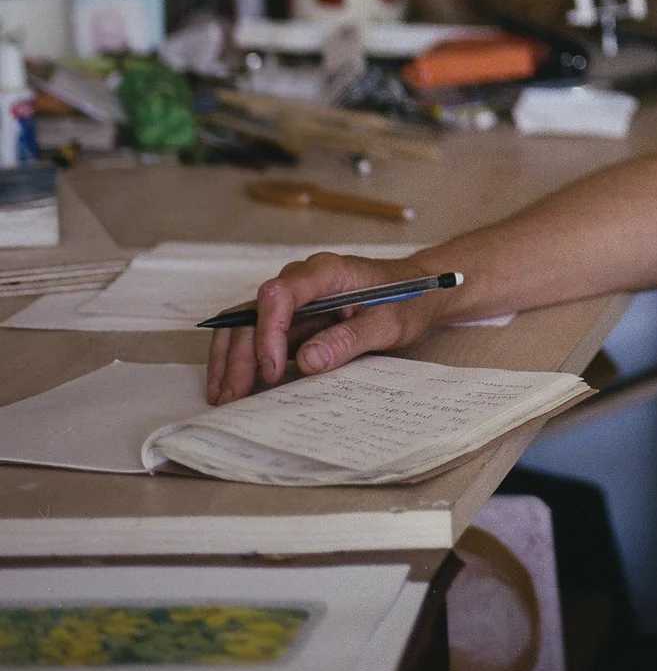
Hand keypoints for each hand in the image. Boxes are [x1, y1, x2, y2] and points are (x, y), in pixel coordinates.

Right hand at [203, 250, 450, 403]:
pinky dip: (241, 359)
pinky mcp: (292, 317)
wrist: (419, 290)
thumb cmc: (408, 300)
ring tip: (223, 398)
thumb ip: (350, 339)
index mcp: (328, 272)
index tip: (273, 369)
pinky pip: (255, 334)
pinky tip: (233, 386)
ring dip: (231, 359)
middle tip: (233, 397)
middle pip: (254, 312)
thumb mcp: (389, 323)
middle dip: (240, 356)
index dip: (269, 332)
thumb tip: (308, 360)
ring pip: (246, 323)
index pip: (280, 294)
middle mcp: (303, 279)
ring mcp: (294, 298)